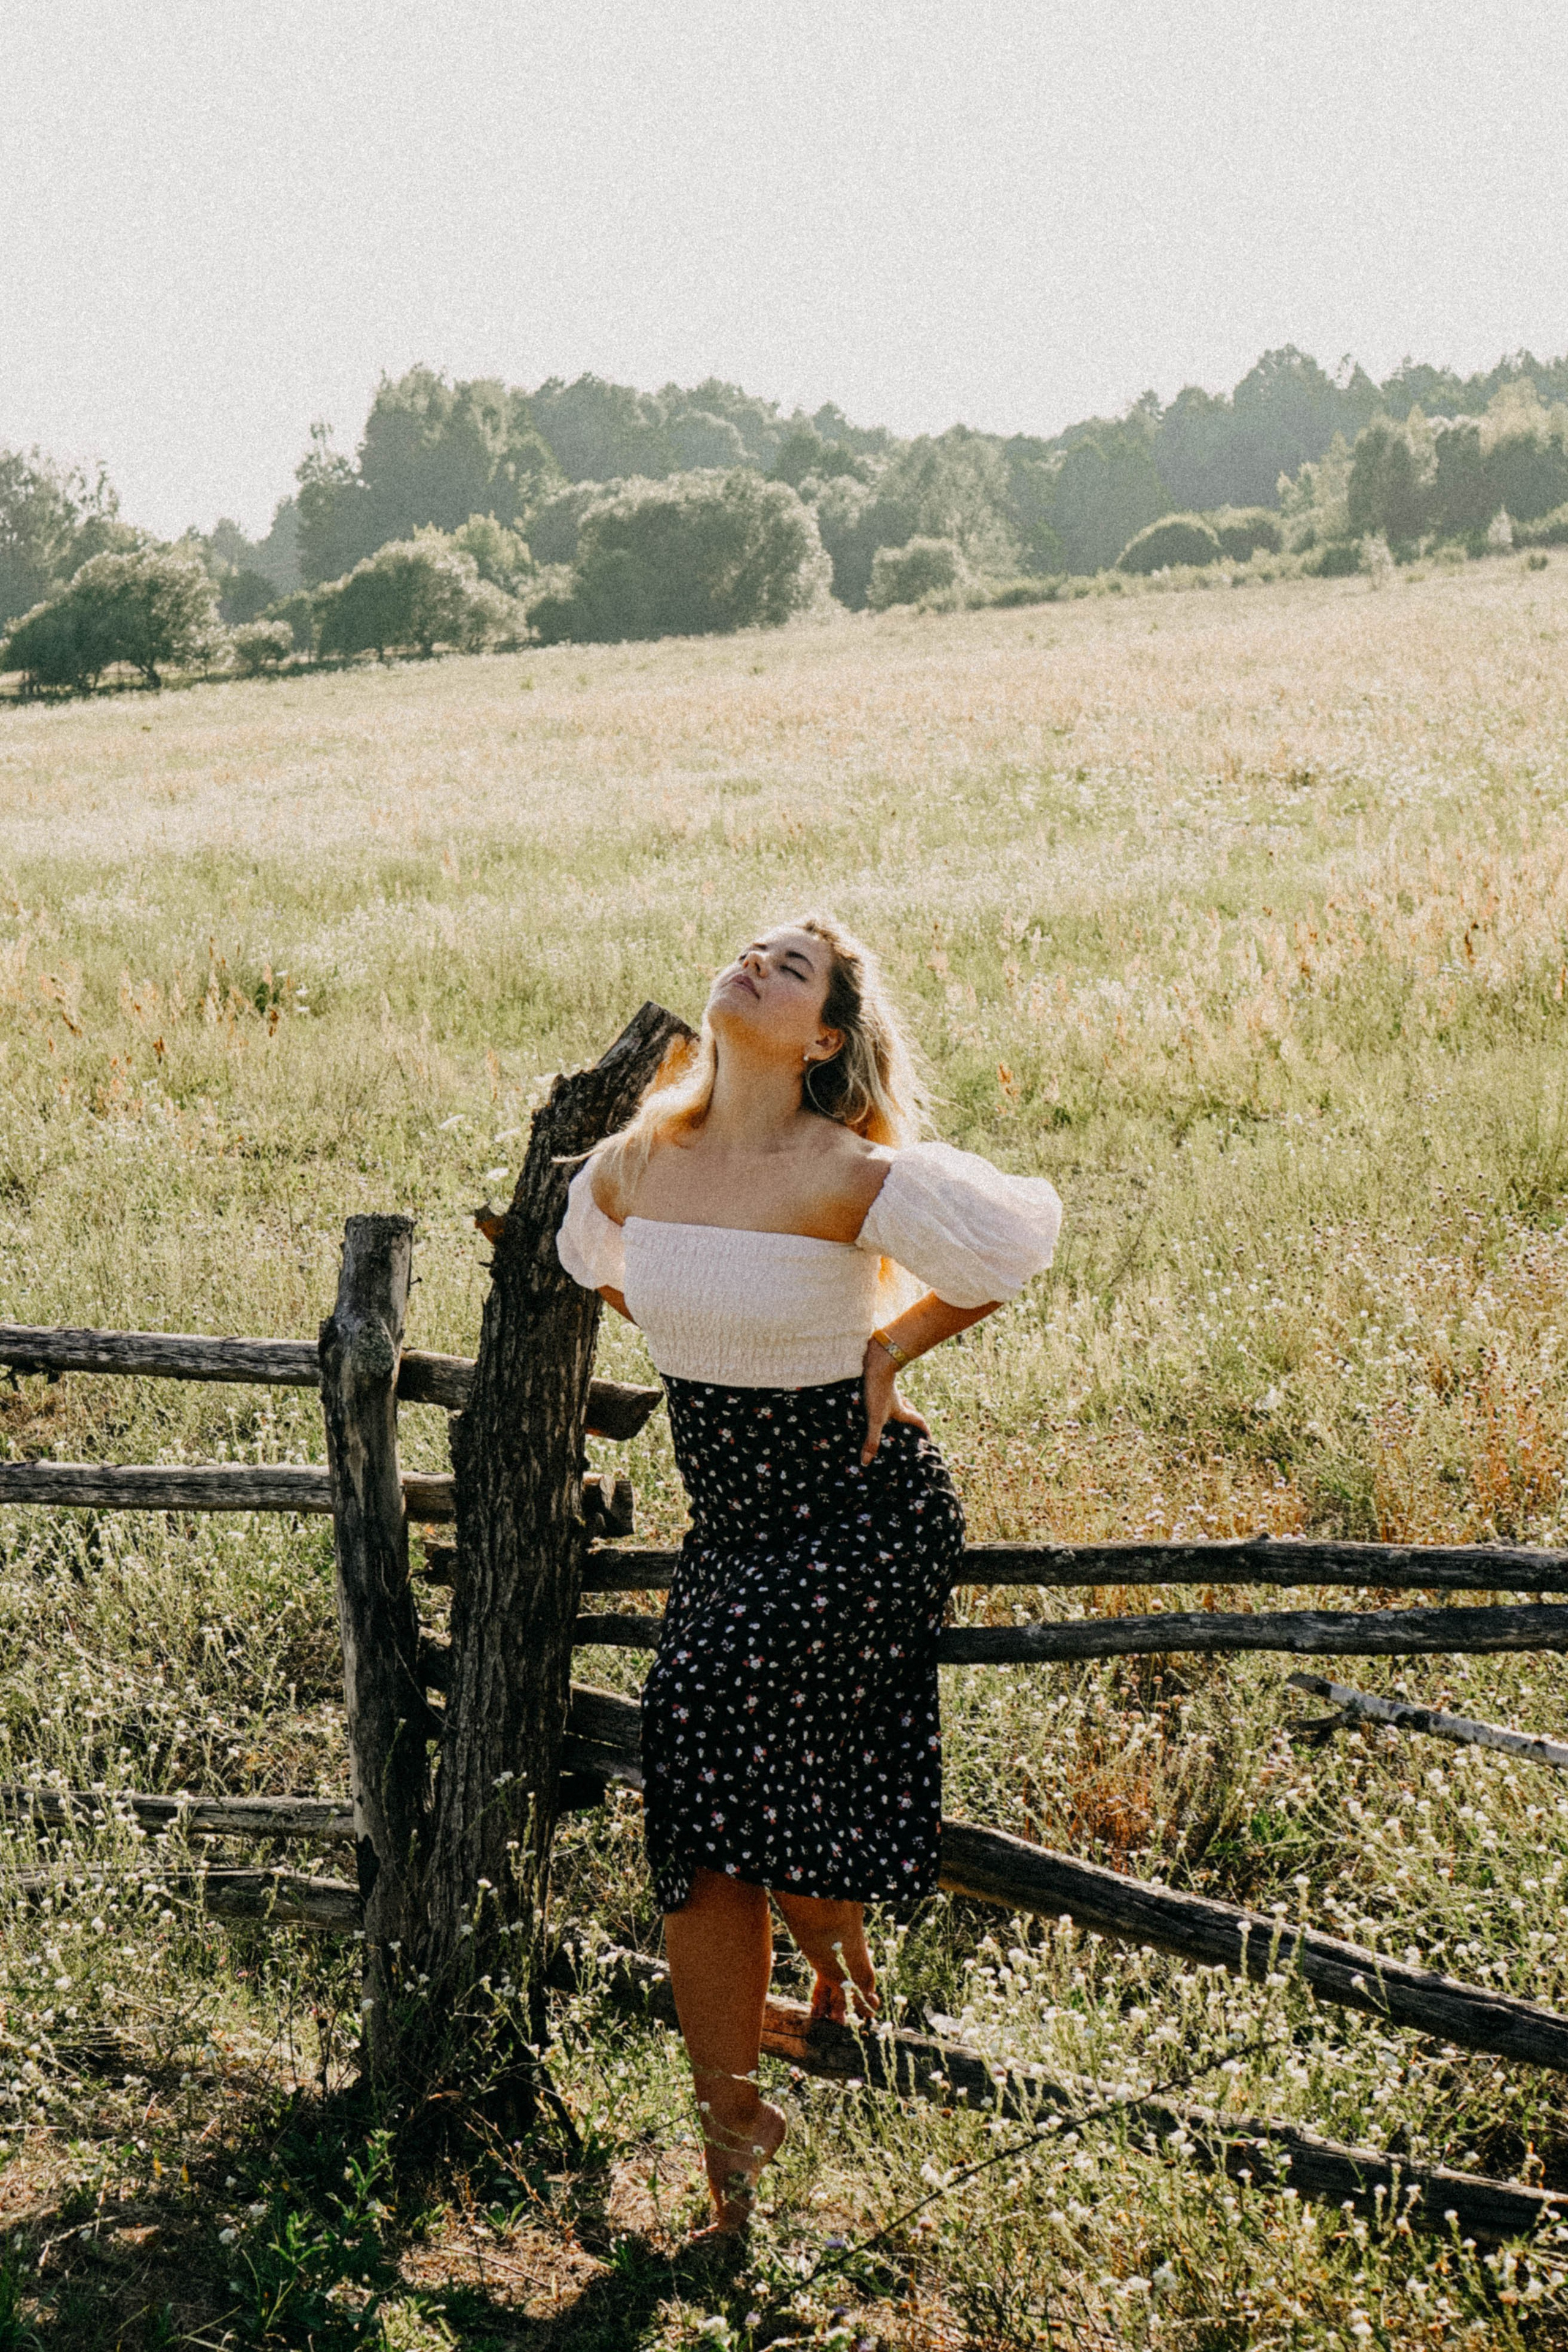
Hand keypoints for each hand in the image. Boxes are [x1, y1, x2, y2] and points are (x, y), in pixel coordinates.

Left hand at [861, 1338, 929, 1464]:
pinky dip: (883, 1400)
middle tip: (910, 1429)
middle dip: (911, 1420)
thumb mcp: (875, 1419)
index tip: (930, 1437)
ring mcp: (889, 1391)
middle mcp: (898, 1400)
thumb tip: (866, 1462)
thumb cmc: (878, 1391)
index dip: (924, 1430)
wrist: (876, 1363)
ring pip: (898, 1402)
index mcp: (901, 1410)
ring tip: (891, 1417)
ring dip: (898, 1409)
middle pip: (909, 1411)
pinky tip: (873, 1401)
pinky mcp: (879, 1383)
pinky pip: (885, 1394)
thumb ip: (872, 1440)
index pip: (918, 1421)